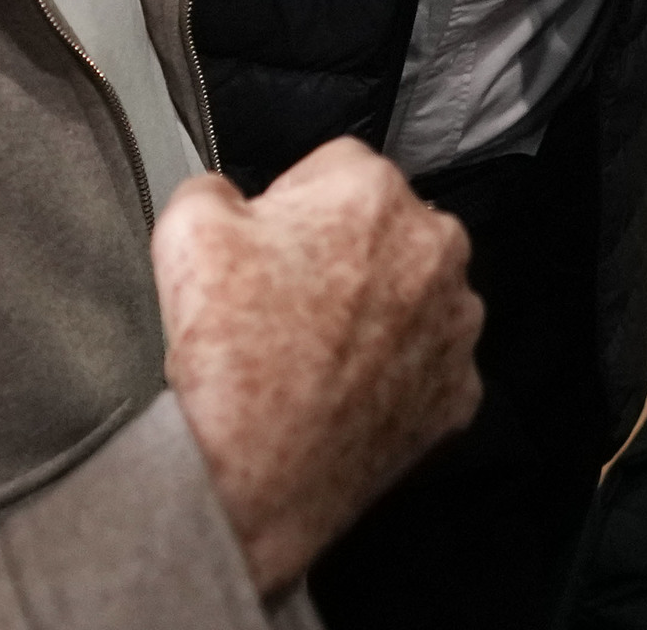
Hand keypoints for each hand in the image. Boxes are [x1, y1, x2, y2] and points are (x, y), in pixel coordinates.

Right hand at [153, 139, 482, 597]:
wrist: (258, 478)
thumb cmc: (229, 356)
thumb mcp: (186, 229)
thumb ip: (213, 186)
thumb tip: (228, 195)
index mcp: (372, 191)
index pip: (332, 169)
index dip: (290, 207)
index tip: (266, 249)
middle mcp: (435, 248)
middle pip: (382, 229)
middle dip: (341, 254)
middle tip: (284, 303)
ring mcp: (455, 325)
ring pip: (412, 295)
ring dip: (373, 311)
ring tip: (311, 353)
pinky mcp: (459, 391)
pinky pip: (425, 364)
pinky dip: (392, 373)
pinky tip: (342, 390)